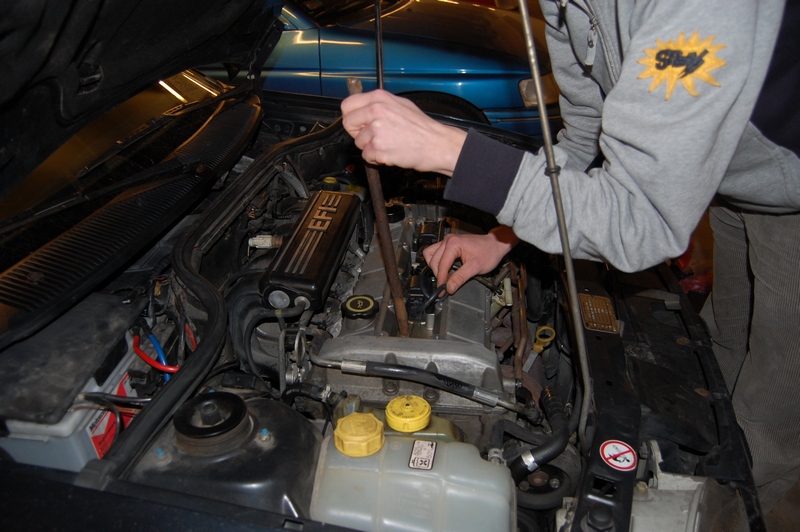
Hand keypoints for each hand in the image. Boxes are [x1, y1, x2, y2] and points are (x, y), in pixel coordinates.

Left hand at [341, 90, 466, 175]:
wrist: (436, 144)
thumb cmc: (422, 127)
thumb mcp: (400, 104)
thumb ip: (379, 104)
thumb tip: (362, 108)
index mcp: (379, 97)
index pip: (347, 105)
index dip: (352, 116)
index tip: (359, 123)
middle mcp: (375, 111)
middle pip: (348, 124)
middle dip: (358, 133)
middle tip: (374, 136)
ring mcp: (376, 130)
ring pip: (358, 142)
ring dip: (370, 147)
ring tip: (389, 144)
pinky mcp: (378, 148)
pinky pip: (367, 156)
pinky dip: (377, 158)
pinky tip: (390, 152)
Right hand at [423, 226, 518, 293]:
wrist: (496, 244)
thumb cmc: (489, 252)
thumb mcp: (475, 267)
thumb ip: (460, 277)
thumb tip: (449, 288)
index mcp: (453, 244)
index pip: (441, 264)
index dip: (441, 279)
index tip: (442, 290)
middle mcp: (448, 240)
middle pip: (433, 260)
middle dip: (438, 274)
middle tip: (444, 286)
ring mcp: (447, 241)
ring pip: (431, 255)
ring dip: (435, 267)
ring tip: (443, 277)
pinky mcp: (449, 244)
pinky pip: (435, 252)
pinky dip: (437, 262)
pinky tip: (445, 269)